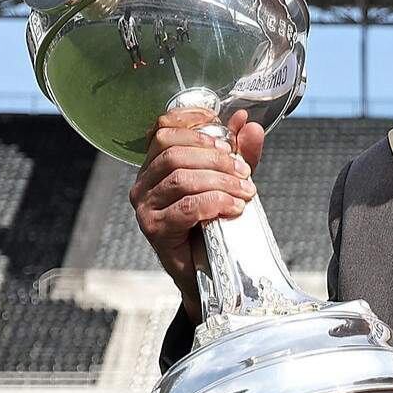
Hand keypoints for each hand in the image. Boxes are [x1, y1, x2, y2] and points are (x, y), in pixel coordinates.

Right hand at [130, 108, 266, 296]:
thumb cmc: (213, 224)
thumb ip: (238, 152)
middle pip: (175, 152)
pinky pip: (186, 207)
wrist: (209, 269)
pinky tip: (233, 208)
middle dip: (216, 158)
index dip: (192, 123)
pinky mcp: (155, 228)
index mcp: (156, 164)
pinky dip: (215, 203)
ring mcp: (145, 206)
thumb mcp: (230, 180)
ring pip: (180, 178)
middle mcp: (144, 182)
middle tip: (243, 172)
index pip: (163, 129)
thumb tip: (248, 124)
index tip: (224, 133)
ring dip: (220, 181)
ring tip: (244, 192)